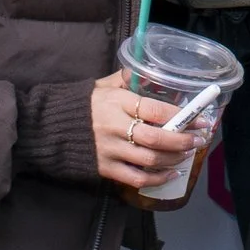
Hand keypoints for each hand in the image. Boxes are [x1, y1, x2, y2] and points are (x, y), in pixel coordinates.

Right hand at [90, 71, 201, 189]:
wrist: (48, 128)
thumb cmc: (81, 104)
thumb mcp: (102, 86)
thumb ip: (126, 80)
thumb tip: (148, 70)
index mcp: (117, 102)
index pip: (155, 110)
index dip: (181, 116)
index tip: (201, 118)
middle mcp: (115, 126)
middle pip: (156, 138)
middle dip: (183, 140)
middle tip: (199, 140)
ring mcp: (110, 150)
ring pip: (150, 160)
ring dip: (174, 159)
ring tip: (188, 154)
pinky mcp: (105, 168)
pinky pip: (136, 178)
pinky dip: (157, 179)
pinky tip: (170, 174)